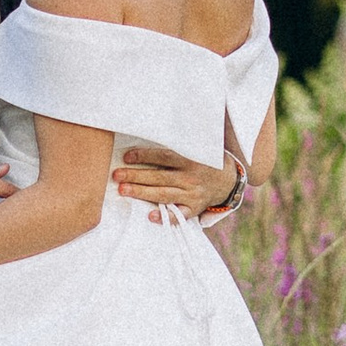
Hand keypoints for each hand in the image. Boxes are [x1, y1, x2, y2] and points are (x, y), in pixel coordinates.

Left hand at [113, 144, 240, 222]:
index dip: (144, 156)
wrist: (229, 180)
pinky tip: (150, 216)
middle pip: (159, 177)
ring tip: (123, 191)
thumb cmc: (206, 160)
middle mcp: (191, 177)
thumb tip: (154, 128)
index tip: (127, 157)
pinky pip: (179, 215)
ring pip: (164, 195)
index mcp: (191, 159)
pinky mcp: (194, 208)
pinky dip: (165, 217)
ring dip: (142, 193)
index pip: (164, 157)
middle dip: (136, 176)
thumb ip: (180, 141)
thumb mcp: (199, 146)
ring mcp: (193, 194)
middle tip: (116, 176)